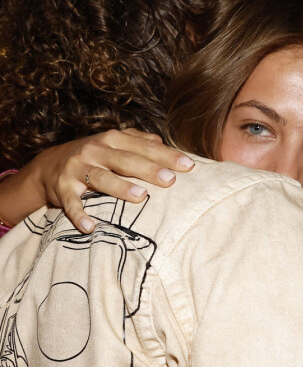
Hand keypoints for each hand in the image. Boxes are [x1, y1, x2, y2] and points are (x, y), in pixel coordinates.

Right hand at [26, 129, 193, 232]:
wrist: (49, 165)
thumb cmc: (94, 155)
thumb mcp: (115, 143)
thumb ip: (140, 141)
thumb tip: (165, 143)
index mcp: (113, 139)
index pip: (145, 147)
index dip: (167, 155)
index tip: (189, 165)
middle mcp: (95, 150)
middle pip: (126, 160)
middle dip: (149, 169)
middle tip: (170, 180)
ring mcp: (77, 169)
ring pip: (101, 178)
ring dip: (120, 187)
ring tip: (141, 197)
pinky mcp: (63, 188)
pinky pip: (71, 203)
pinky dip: (79, 215)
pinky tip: (90, 227)